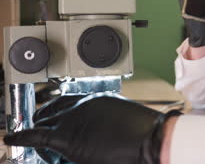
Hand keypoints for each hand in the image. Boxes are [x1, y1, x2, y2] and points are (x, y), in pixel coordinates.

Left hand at [4, 93, 180, 163]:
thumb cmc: (145, 135)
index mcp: (99, 99)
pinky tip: (13, 137)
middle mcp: (84, 104)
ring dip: (39, 134)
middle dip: (45, 120)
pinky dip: (22, 136)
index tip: (52, 116)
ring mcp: (74, 118)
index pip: (69, 101)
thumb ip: (106, 123)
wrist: (151, 141)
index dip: (56, 110)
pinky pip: (36, 135)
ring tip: (35, 143)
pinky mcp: (67, 137)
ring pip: (45, 125)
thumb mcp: (124, 122)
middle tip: (38, 131)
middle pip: (54, 111)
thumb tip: (99, 133)